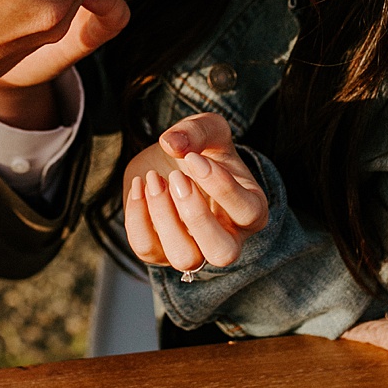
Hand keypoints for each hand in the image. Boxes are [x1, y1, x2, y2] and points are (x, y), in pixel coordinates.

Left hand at [122, 114, 268, 271]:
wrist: (173, 164)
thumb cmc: (202, 151)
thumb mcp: (209, 129)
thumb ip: (197, 130)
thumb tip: (172, 143)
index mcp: (250, 209)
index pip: (248, 212)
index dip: (220, 185)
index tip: (193, 158)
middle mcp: (228, 238)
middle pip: (223, 253)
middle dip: (196, 215)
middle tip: (176, 177)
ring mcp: (194, 250)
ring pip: (185, 258)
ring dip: (164, 218)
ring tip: (154, 180)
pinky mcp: (161, 251)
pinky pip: (147, 249)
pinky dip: (137, 217)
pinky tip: (139, 185)